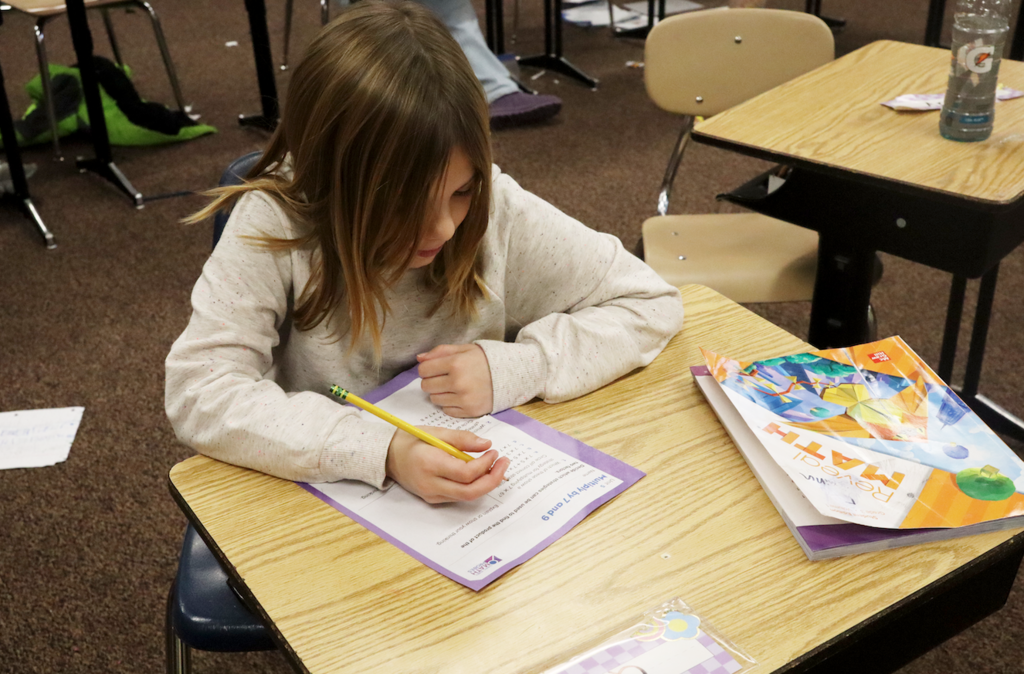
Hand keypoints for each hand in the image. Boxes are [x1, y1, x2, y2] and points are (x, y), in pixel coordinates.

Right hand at [386, 426, 509, 502]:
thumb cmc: (412, 440)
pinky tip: (479, 472)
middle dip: (492, 480)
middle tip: (503, 464)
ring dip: (485, 483)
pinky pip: (458, 495)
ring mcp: (431, 494)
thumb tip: (486, 444)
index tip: (493, 452)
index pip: (466, 473)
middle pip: (470, 492)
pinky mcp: (433, 498)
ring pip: (466, 497)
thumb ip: (462, 439)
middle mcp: (430, 484)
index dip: (485, 464)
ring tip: (495, 466)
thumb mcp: (437, 432)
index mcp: (430, 464)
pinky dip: (473, 485)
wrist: (388, 455)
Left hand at [417, 344, 492, 417]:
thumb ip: (440, 352)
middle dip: (432, 381)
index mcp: (455, 364)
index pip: (423, 370)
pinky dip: (450, 404)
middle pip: (426, 386)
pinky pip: (447, 410)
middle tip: (444, 378)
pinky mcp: (469, 411)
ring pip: (435, 399)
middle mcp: (458, 382)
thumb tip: (419, 358)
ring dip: (440, 393)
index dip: (427, 369)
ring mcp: (464, 399)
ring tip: (454, 386)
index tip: (434, 369)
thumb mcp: (463, 349)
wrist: (509, 375)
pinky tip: (460, 396)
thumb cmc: (484, 361)